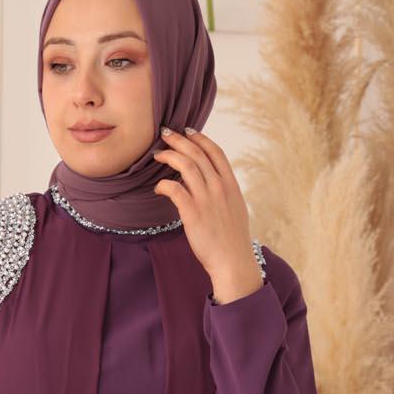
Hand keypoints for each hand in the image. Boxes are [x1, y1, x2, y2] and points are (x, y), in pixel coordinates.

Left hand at [151, 127, 262, 302]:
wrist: (233, 262)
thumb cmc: (233, 240)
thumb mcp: (235, 209)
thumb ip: (224, 193)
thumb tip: (211, 182)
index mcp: (231, 185)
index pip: (215, 152)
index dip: (200, 138)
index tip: (188, 131)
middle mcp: (219, 188)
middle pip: (197, 153)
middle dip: (179, 140)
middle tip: (165, 134)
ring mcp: (206, 199)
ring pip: (186, 165)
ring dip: (170, 156)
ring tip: (158, 155)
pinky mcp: (192, 213)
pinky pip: (174, 189)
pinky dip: (163, 184)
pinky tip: (158, 187)